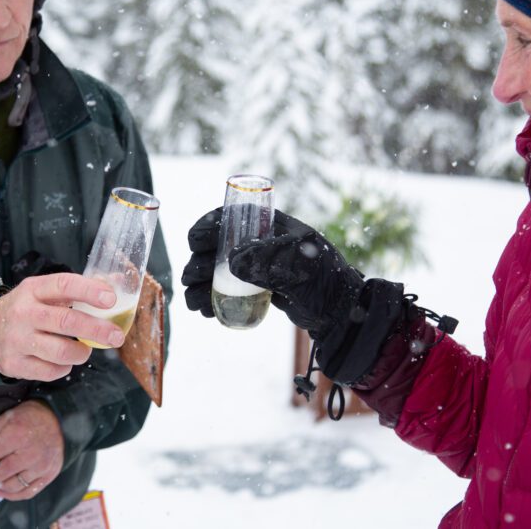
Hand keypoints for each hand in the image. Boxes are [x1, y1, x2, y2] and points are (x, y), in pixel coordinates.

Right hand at [0, 273, 124, 380]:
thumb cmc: (28, 308)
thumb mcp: (45, 291)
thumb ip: (81, 287)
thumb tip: (118, 281)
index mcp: (33, 289)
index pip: (64, 285)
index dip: (90, 291)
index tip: (111, 299)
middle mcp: (23, 313)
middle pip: (67, 321)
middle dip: (97, 330)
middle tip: (117, 336)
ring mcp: (17, 340)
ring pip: (61, 351)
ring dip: (82, 353)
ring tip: (86, 350)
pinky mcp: (14, 364)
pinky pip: (50, 371)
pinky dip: (64, 368)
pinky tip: (64, 360)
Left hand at [0, 400, 62, 500]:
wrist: (61, 418)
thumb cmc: (34, 415)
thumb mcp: (9, 415)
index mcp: (17, 435)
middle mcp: (29, 453)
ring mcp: (41, 466)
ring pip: (12, 485)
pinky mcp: (49, 473)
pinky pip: (29, 491)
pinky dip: (14, 495)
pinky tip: (4, 491)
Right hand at [182, 208, 363, 338]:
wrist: (339, 313)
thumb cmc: (325, 281)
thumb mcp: (300, 265)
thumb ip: (268, 260)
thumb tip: (231, 261)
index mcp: (270, 226)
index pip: (230, 217)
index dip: (207, 227)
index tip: (194, 243)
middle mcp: (259, 243)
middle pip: (216, 247)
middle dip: (199, 263)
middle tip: (191, 281)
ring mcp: (256, 267)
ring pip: (217, 271)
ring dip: (200, 285)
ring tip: (195, 304)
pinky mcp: (255, 289)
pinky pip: (226, 290)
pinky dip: (212, 299)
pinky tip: (206, 312)